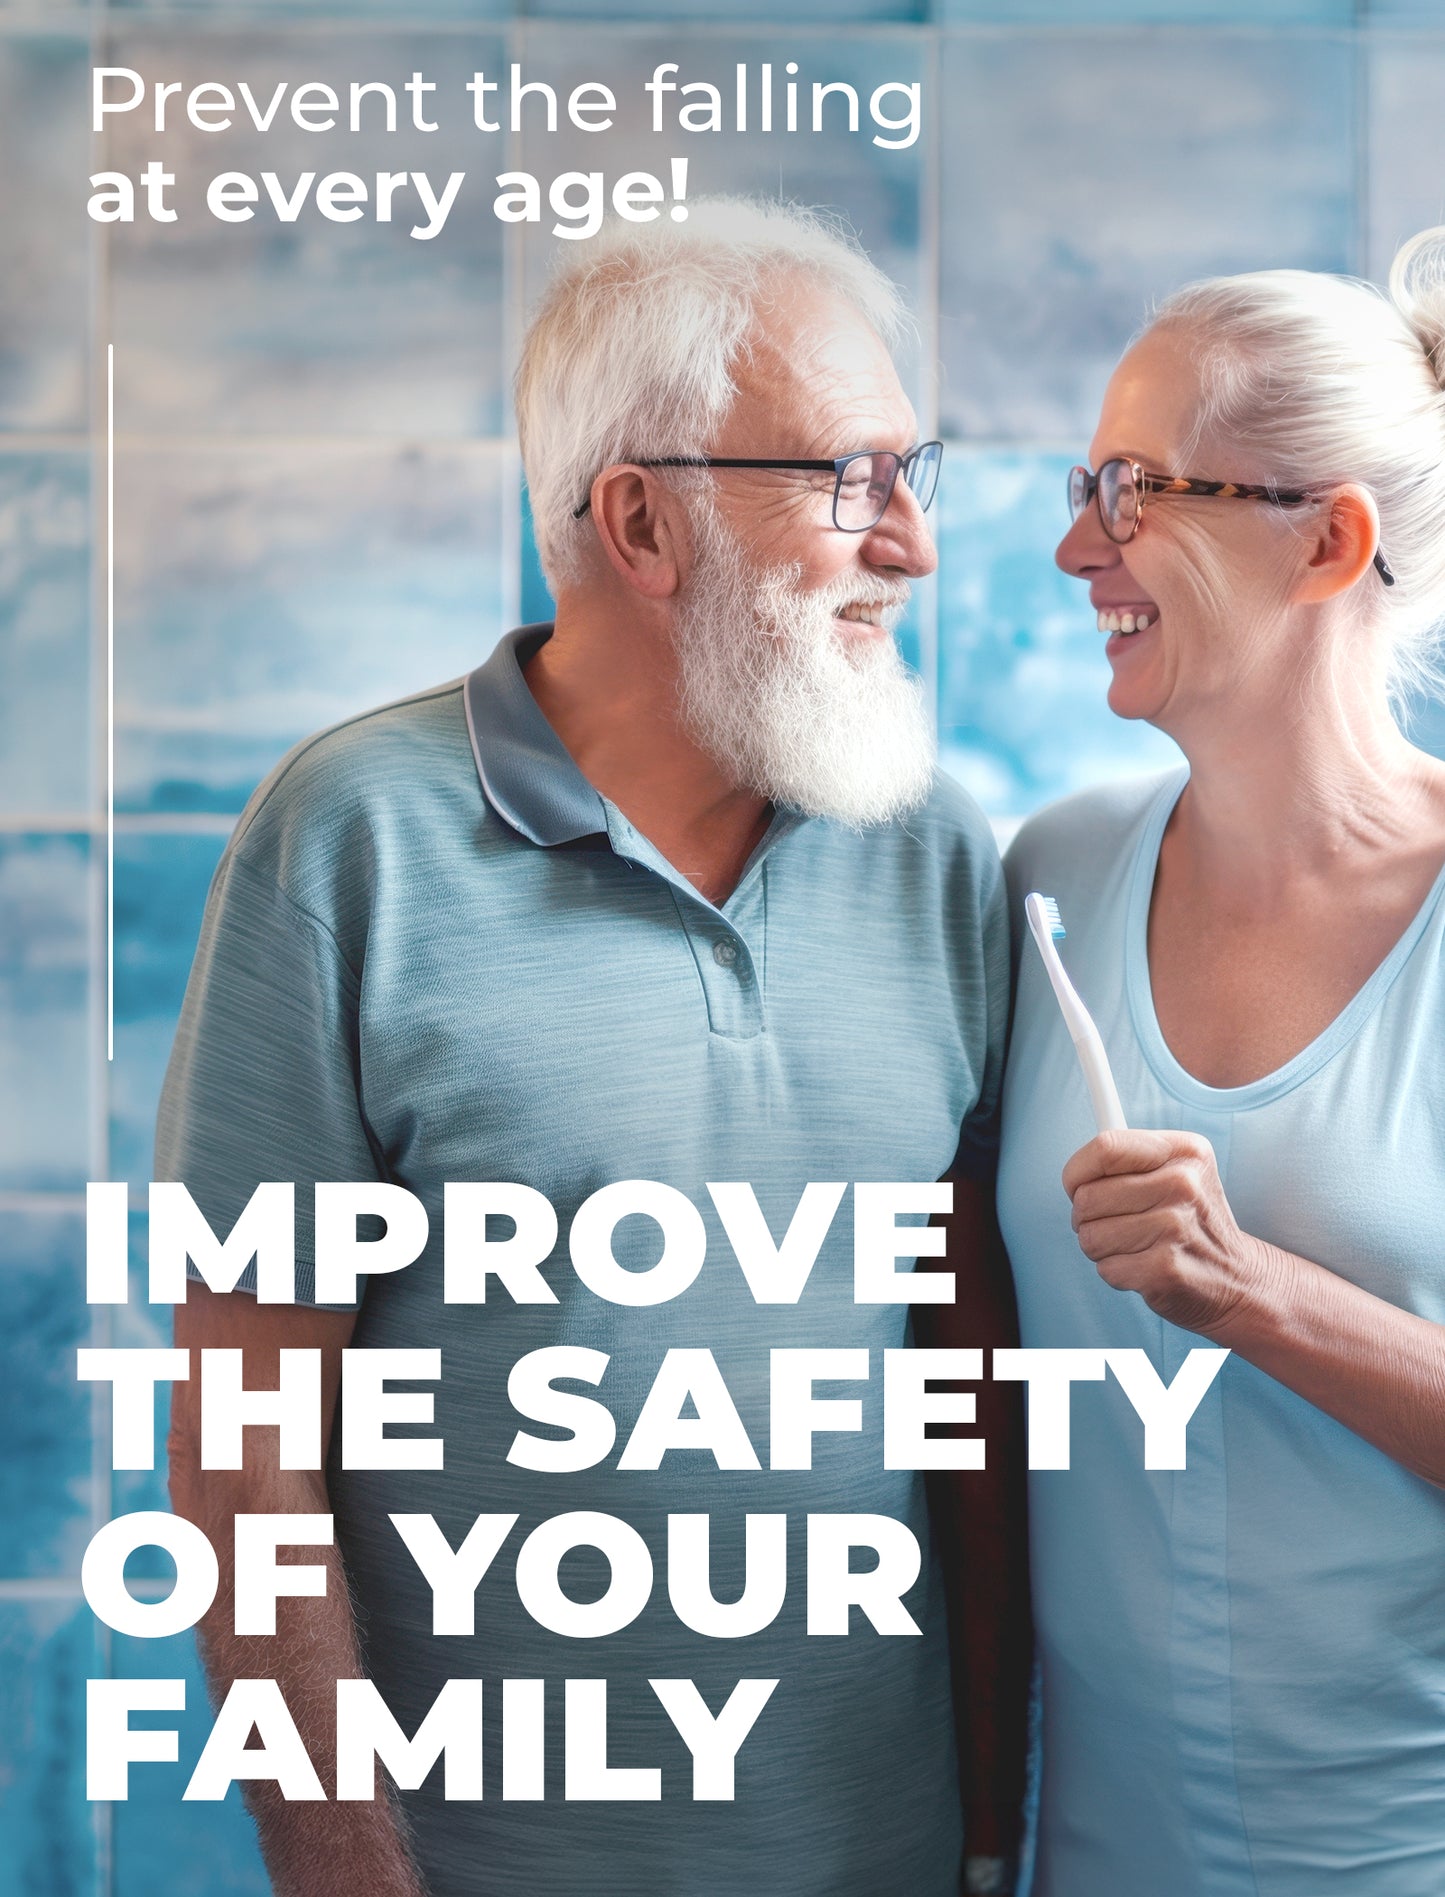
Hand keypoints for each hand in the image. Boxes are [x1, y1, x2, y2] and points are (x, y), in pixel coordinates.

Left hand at [1062, 1128, 1271, 1336]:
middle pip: (1088, 1196)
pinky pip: (1105, 1268)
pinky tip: (1144, 1268)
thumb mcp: (1177, 1172)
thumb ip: (1128, 1160)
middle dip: (1086, 1217)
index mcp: (1184, 1150)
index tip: (1078, 1187)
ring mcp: (1176, 1227)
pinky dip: (1115, 1272)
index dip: (1077, 1171)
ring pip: (1090, 1235)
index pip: (1104, 1146)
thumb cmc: (1190, 1222)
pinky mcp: (1166, 1269)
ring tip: (1133, 1246)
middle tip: (1115, 1224)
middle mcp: (1184, 1184)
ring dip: (1100, 1247)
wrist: (1239, 1280)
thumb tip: (1074, 1171)